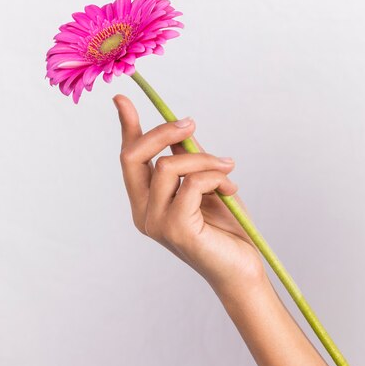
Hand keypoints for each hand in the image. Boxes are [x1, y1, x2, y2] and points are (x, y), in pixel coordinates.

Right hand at [113, 94, 265, 295]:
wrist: (243, 267)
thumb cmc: (224, 226)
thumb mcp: (205, 182)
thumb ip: (189, 158)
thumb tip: (180, 127)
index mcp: (146, 201)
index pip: (129, 158)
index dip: (126, 126)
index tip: (121, 98)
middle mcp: (143, 212)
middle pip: (134, 156)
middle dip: (163, 131)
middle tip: (191, 124)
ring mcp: (156, 223)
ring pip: (168, 165)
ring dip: (205, 160)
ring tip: (228, 169)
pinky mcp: (177, 229)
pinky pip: (192, 183)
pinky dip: (216, 178)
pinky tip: (231, 191)